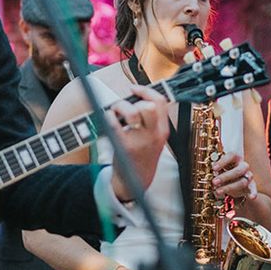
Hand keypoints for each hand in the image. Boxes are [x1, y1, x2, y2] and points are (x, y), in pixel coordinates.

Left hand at [109, 84, 168, 201]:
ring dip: (120, 107)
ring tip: (116, 113)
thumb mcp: (154, 137)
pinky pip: (114, 124)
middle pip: (149, 106)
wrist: (137, 180)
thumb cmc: (142, 155)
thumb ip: (150, 119)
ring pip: (132, 112)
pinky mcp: (124, 147)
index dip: (146, 90)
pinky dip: (108, 116)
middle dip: (134, 101)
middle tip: (125, 107)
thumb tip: (137, 95)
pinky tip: (108, 119)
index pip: (161, 101)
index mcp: (162, 130)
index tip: (134, 89)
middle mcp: (153, 134)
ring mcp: (140, 141)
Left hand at [211, 151, 257, 201]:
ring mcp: (248, 176)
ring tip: (218, 191)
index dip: (222, 161)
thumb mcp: (219, 168)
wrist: (235, 180)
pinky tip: (251, 197)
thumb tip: (206, 173)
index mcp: (235, 158)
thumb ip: (215, 169)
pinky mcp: (251, 185)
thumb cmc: (225, 171)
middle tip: (214, 182)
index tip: (213, 168)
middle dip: (225, 177)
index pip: (231, 156)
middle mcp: (243, 166)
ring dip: (229, 187)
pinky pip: (254, 189)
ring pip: (242, 182)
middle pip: (238, 170)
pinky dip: (253, 193)